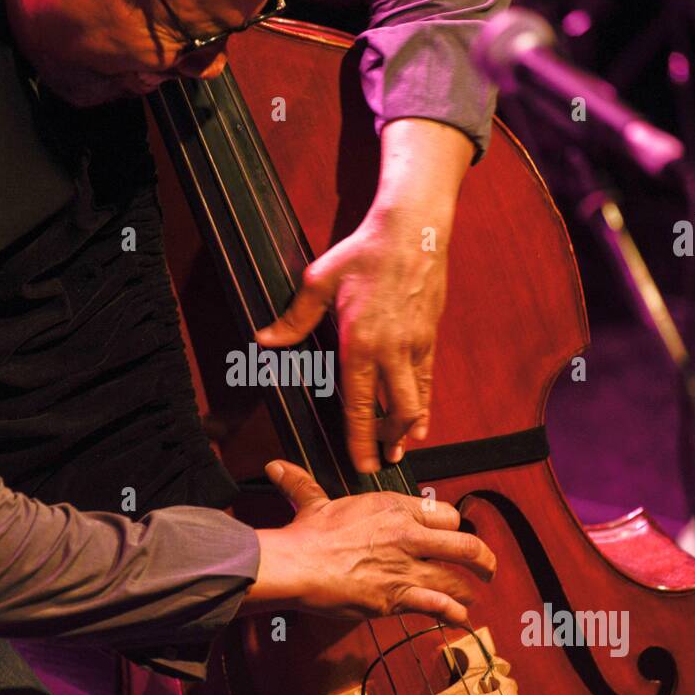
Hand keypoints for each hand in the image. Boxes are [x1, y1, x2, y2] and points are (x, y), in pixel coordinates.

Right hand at [242, 460, 495, 623]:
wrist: (298, 565)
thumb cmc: (306, 534)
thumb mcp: (311, 502)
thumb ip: (302, 483)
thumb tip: (276, 467)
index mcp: (394, 507)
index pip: (444, 513)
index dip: (450, 525)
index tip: (450, 533)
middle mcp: (409, 535)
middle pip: (465, 545)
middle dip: (482, 558)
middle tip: (486, 566)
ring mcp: (407, 568)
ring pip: (457, 579)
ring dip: (468, 590)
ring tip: (471, 596)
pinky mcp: (399, 597)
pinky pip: (439, 606)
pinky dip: (454, 613)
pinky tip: (460, 618)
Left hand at [254, 118, 473, 473]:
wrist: (413, 231)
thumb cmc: (363, 253)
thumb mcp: (319, 281)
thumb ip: (294, 318)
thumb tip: (264, 340)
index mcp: (360, 343)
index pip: (360, 405)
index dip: (360, 439)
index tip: (361, 463)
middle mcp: (392, 351)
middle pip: (397, 413)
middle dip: (388, 442)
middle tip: (381, 462)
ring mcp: (416, 346)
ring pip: (417, 401)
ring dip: (408, 428)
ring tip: (401, 446)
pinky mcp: (431, 337)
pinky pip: (427, 380)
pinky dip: (423, 403)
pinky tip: (419, 416)